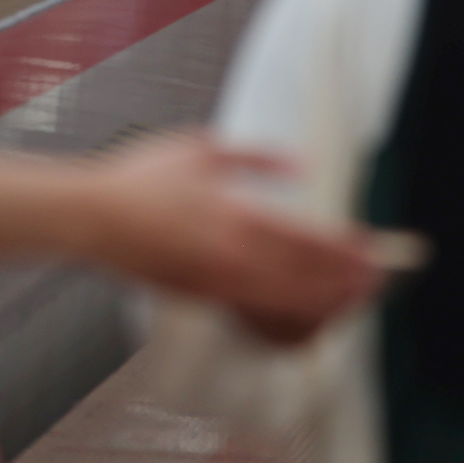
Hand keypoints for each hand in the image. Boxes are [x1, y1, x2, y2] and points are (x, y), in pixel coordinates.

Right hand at [85, 134, 382, 344]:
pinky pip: (251, 312)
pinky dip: (283, 314)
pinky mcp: (196, 297)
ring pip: (280, 300)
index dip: (342, 249)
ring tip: (353, 302)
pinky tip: (303, 313)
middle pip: (301, 276)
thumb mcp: (204, 148)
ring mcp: (212, 282)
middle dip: (343, 281)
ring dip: (322, 303)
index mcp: (235, 215)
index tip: (371, 250)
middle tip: (377, 283)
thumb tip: (304, 166)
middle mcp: (229, 255)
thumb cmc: (140, 178)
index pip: (304, 238)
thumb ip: (259, 157)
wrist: (86, 218)